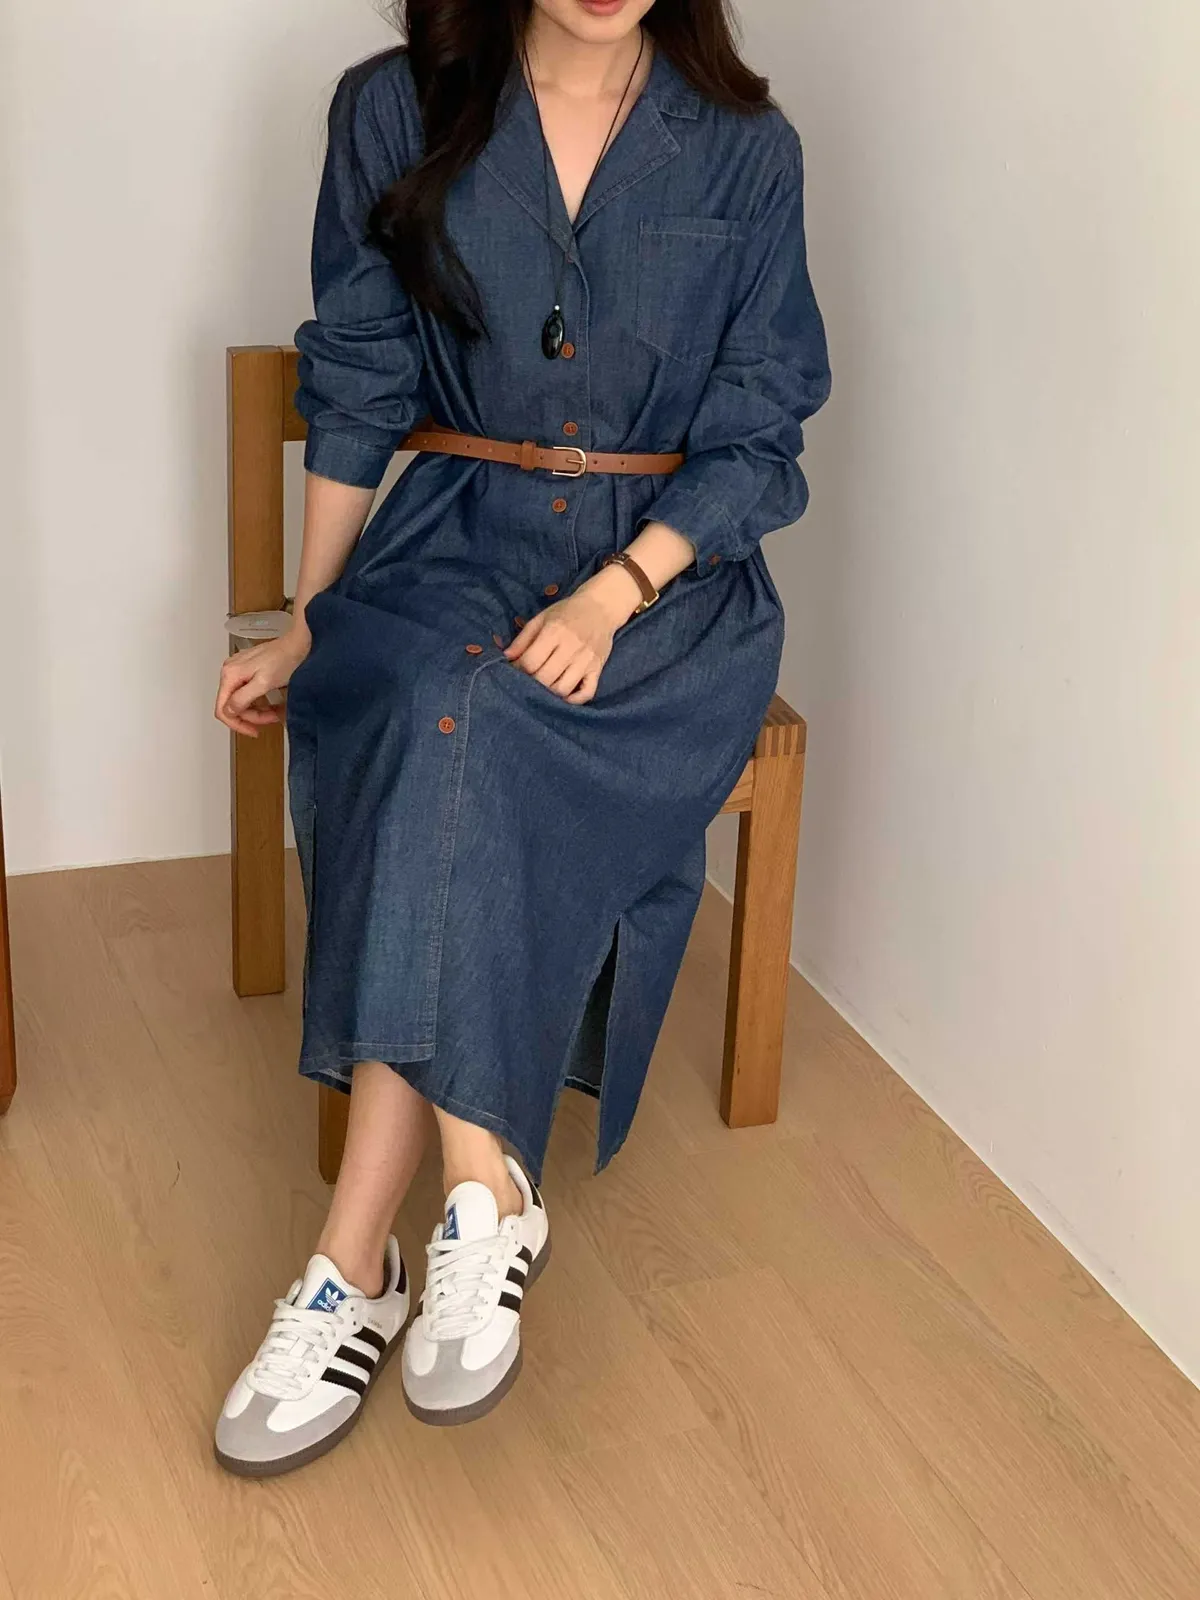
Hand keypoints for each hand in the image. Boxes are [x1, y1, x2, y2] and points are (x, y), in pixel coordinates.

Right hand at [215, 627, 311, 736]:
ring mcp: (239, 671)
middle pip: (233, 706)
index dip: (237, 724)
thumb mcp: (263, 683)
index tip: (252, 731)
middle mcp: (230, 672)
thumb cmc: (285, 659)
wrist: (299, 644)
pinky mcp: (249, 672)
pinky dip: (259, 702)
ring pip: (241, 701)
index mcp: (230, 674)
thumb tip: (229, 711)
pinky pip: (248, 693)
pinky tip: (272, 705)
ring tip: (274, 712)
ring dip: (257, 711)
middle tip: (270, 718)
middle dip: (252, 716)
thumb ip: (243, 698)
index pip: (222, 709)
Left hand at [505, 566, 640, 703]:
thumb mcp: (542, 618)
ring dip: (549, 693)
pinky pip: (587, 693)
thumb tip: (506, 657)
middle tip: (527, 680)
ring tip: (543, 686)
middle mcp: (571, 647)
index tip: (515, 669)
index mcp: (555, 632)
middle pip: (545, 678)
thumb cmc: (567, 612)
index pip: (530, 661)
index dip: (518, 669)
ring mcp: (586, 660)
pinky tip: (564, 696)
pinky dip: (574, 700)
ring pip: (563, 689)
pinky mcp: (597, 669)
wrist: (601, 607)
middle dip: (531, 683)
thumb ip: (523, 639)